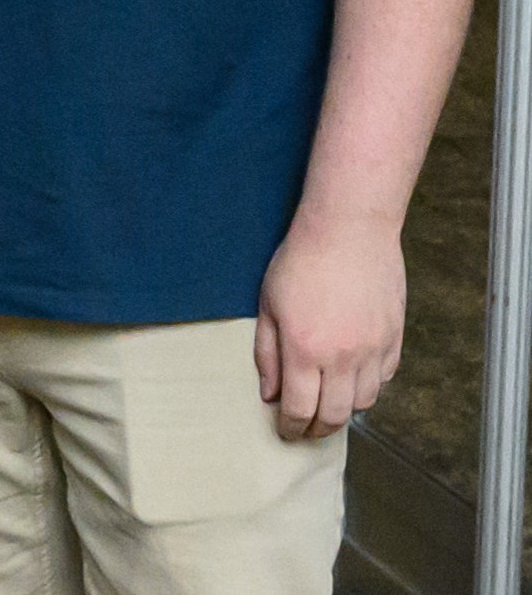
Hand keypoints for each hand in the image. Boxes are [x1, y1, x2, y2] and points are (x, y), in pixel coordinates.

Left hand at [257, 215, 404, 439]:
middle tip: (307, 430)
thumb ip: (267, 353)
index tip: (285, 433)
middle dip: (318, 430)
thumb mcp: (268, 305)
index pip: (299, 408)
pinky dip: (368, 387)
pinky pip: (384, 378)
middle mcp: (343, 357)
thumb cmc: (300, 262)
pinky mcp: (395, 338)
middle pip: (335, 415)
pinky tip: (353, 380)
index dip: (291, 427)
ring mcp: (373, 349)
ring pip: (364, 402)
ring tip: (329, 406)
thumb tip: (270, 393)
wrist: (348, 231)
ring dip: (345, 410)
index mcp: (305, 350)